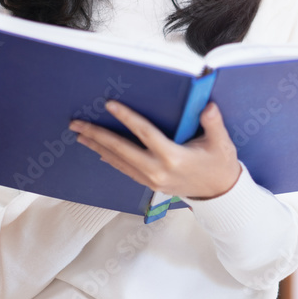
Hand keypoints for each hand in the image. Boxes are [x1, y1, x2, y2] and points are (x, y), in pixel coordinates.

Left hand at [69, 100, 241, 199]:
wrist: (221, 193)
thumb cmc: (221, 164)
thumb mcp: (221, 142)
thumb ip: (213, 122)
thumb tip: (207, 106)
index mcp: (173, 157)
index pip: (144, 133)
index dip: (126, 118)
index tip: (109, 105)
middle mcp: (157, 170)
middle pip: (121, 150)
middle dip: (97, 135)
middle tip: (76, 124)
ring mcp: (152, 180)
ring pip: (119, 162)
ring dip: (98, 148)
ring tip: (81, 135)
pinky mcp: (151, 184)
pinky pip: (125, 170)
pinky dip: (111, 159)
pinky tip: (100, 152)